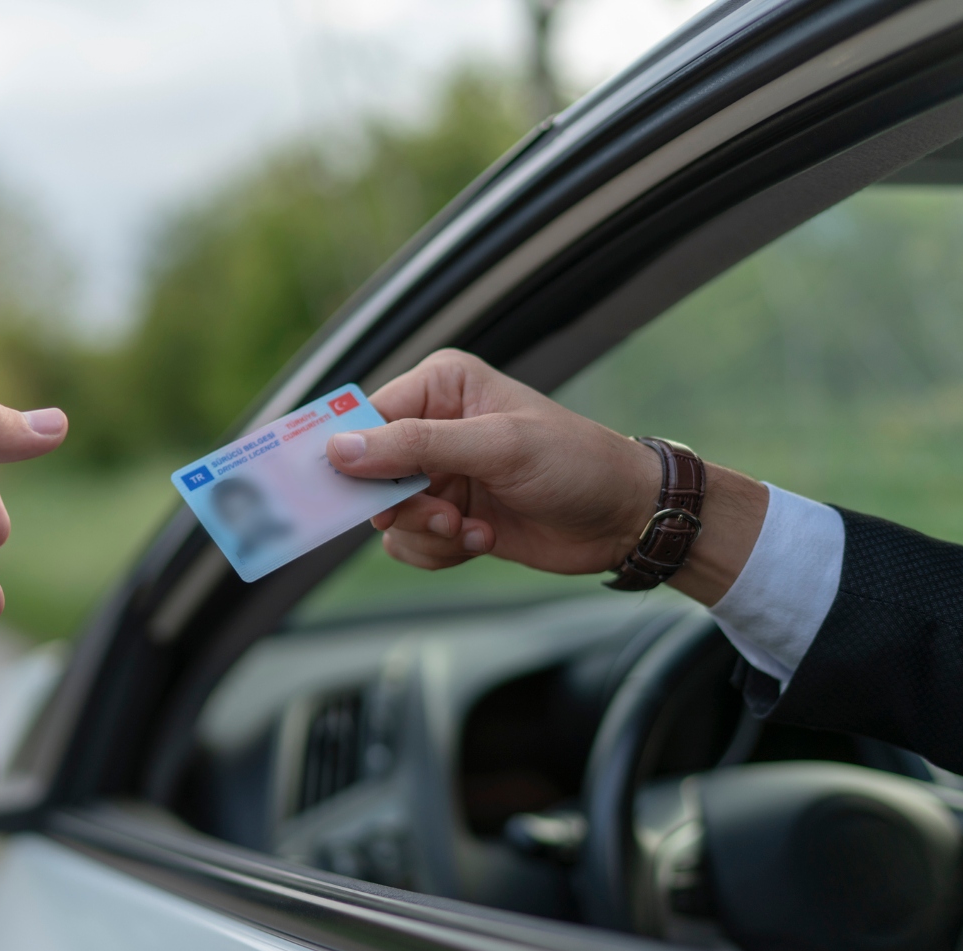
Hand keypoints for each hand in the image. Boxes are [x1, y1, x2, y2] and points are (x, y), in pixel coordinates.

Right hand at [325, 349, 766, 604]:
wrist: (625, 518)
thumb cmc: (574, 463)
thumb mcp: (497, 447)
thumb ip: (416, 446)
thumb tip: (340, 449)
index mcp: (440, 387)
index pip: (367, 418)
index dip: (350, 456)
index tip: (337, 489)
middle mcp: (432, 426)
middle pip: (369, 474)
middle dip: (402, 505)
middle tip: (443, 515)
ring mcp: (439, 475)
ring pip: (387, 516)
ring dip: (426, 533)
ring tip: (470, 529)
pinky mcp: (448, 516)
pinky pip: (409, 543)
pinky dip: (439, 551)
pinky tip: (482, 539)